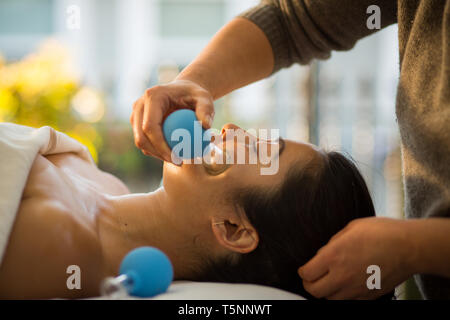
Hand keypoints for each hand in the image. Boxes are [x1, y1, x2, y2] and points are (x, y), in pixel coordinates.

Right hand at [130, 79, 214, 161]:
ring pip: (141, 141)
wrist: (183, 91)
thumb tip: (206, 126)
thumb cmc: (195, 95)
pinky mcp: (138, 122)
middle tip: (178, 162)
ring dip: (157, 154)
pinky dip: (157, 151)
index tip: (178, 158)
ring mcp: (136, 114)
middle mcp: (139, 105)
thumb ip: (206, 110)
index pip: (150, 127)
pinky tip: (174, 156)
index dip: (161, 146)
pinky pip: (145, 141)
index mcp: (152, 97)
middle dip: (157, 154)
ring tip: (177, 160)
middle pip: (141, 136)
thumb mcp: (205, 98)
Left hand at [297, 217, 414, 298]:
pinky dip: (343, 296)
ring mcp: (356, 289)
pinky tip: (346, 285)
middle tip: (312, 277)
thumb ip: (333, 243)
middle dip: (309, 284)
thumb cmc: (381, 232)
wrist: (409, 247)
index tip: (306, 268)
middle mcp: (342, 276)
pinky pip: (348, 302)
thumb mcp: (350, 228)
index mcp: (334, 256)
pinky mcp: (368, 296)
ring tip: (329, 281)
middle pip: (314, 291)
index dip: (303, 271)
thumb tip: (323, 254)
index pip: (306, 274)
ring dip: (326, 291)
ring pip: (330, 300)